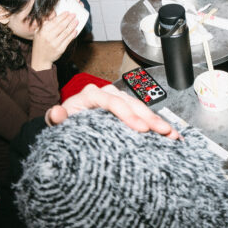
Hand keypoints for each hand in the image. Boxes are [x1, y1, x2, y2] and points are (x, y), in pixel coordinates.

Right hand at [30, 10, 78, 70]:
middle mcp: (49, 37)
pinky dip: (72, 35)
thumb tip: (53, 16)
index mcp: (43, 31)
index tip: (68, 12)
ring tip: (76, 21)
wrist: (40, 59)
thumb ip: (44, 25)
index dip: (62, 16)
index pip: (54, 21)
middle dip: (69, 19)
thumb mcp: (38, 33)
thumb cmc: (40, 44)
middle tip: (74, 15)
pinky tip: (75, 31)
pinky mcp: (60, 49)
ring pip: (66, 32)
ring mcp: (55, 44)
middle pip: (61, 26)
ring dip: (72, 26)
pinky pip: (68, 40)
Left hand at [46, 84, 179, 139]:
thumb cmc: (64, 121)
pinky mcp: (126, 109)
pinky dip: (156, 124)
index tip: (141, 128)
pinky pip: (142, 114)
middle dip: (150, 118)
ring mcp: (118, 99)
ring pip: (140, 107)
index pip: (111, 101)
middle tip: (164, 132)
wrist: (67, 123)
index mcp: (90, 94)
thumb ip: (56, 118)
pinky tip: (169, 133)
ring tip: (172, 134)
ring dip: (157, 121)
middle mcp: (106, 93)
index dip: (128, 114)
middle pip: (131, 103)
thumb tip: (56, 113)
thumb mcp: (57, 121)